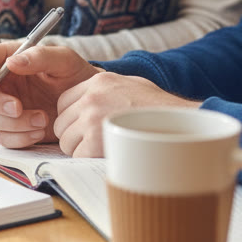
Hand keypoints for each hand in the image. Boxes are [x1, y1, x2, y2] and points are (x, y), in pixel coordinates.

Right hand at [0, 44, 100, 148]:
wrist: (91, 106)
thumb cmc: (77, 76)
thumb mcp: (64, 60)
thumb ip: (39, 56)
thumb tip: (11, 63)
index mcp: (10, 60)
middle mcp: (4, 84)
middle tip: (18, 107)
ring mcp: (7, 109)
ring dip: (13, 122)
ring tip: (43, 119)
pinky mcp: (15, 130)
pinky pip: (3, 138)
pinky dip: (20, 138)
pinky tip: (41, 131)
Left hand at [53, 73, 200, 156]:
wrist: (180, 124)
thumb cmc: (159, 108)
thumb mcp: (131, 84)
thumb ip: (106, 89)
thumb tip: (92, 99)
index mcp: (98, 81)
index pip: (63, 102)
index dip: (71, 117)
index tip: (82, 127)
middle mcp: (91, 97)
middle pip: (61, 123)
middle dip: (72, 135)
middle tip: (90, 143)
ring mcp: (92, 118)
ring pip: (65, 141)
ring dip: (78, 149)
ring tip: (100, 150)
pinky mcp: (96, 140)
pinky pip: (77, 155)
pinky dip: (87, 160)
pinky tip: (105, 157)